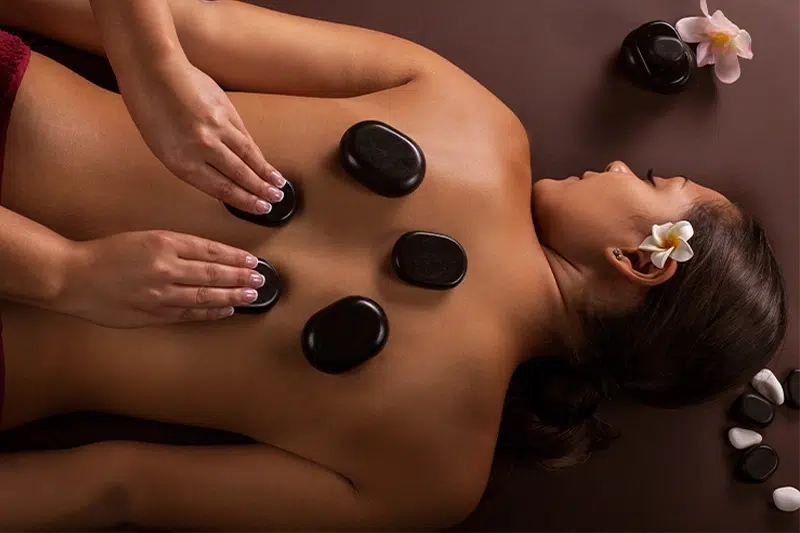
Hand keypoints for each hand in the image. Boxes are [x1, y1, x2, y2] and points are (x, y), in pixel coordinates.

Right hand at [58, 231, 265, 327]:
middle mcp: (165, 268)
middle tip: (260, 279)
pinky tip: (226, 310)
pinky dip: (210, 312)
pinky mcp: (152, 314)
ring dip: (232, 296)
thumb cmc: (106, 255)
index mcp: (163, 243)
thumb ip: (176, 246)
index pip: (210, 250)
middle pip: (213, 273)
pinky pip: (188, 314)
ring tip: (251, 295)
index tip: (252, 260)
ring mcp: (159, 294)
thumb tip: (209, 256)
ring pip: (205, 295)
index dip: (235, 257)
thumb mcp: (144, 238)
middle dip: (241, 277)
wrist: (73, 277)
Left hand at [119, 53, 285, 214]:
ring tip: (279, 183)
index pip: (222, 188)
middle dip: (260, 189)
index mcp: (182, 161)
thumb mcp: (164, 147)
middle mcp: (202, 147)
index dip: (245, 200)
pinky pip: (245, 136)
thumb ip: (193, 165)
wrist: (153, 70)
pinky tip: (263, 159)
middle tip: (276, 200)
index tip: (259, 208)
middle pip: (239, 174)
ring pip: (248, 155)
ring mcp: (217, 127)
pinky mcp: (227, 110)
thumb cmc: (150, 109)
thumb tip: (221, 178)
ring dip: (265, 171)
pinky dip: (256, 150)